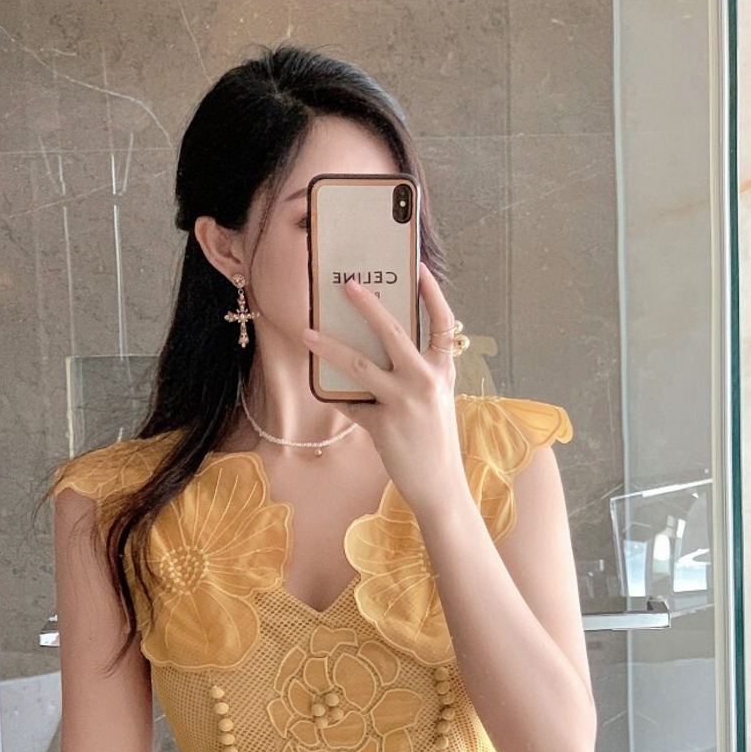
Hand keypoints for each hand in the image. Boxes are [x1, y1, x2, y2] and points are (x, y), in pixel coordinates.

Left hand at [302, 262, 469, 521]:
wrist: (440, 484)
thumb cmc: (435, 440)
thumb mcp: (435, 399)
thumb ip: (416, 373)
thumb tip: (377, 351)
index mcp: (442, 370)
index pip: (442, 322)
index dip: (431, 293)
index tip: (418, 268)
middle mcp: (425, 379)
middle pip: (392, 331)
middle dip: (367, 304)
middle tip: (346, 284)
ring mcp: (404, 401)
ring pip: (358, 364)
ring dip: (329, 346)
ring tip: (308, 333)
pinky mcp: (383, 424)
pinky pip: (350, 404)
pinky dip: (336, 398)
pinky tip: (323, 390)